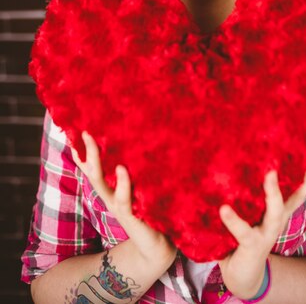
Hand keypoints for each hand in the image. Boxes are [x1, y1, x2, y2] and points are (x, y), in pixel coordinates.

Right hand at [71, 132, 176, 270]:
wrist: (158, 245)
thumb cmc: (150, 212)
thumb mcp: (140, 189)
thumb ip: (137, 172)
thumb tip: (139, 145)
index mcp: (111, 190)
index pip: (93, 170)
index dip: (83, 153)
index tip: (76, 132)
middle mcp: (111, 197)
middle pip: (94, 173)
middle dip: (88, 153)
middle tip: (85, 132)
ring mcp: (119, 207)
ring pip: (103, 184)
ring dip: (98, 164)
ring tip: (94, 144)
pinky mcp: (131, 216)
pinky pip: (124, 198)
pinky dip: (122, 183)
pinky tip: (121, 169)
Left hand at [218, 167, 305, 299]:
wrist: (242, 276)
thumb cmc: (244, 237)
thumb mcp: (252, 215)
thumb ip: (248, 195)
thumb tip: (232, 163)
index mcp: (277, 213)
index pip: (296, 193)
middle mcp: (276, 221)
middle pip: (290, 198)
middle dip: (297, 180)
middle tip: (293, 157)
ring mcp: (266, 234)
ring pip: (274, 212)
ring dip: (273, 193)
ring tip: (270, 174)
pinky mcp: (252, 245)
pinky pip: (244, 232)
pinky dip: (233, 220)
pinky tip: (223, 209)